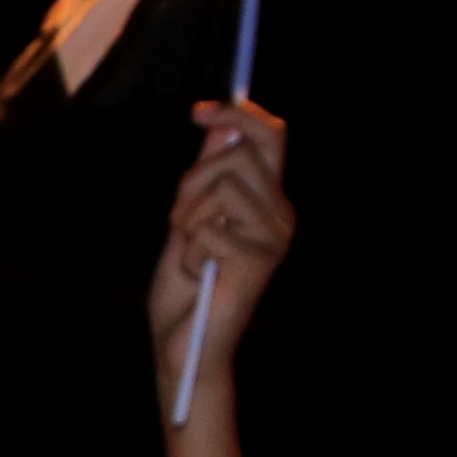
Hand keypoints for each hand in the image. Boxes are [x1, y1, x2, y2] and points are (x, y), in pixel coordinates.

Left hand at [144, 99, 293, 389]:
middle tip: (176, 219)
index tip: (199, 111)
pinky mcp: (258, 261)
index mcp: (267, 201)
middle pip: (240, 155)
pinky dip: (190, 251)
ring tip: (189, 251)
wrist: (182, 345)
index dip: (238, 115)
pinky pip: (210, 229)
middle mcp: (279, 215)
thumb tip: (220, 122)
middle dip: (193, 180)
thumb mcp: (189, 219)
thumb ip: (207, 175)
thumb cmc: (185, 288)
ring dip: (188, 217)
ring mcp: (273, 238)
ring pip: (223, 188)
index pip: (270, 138)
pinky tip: (199, 276)